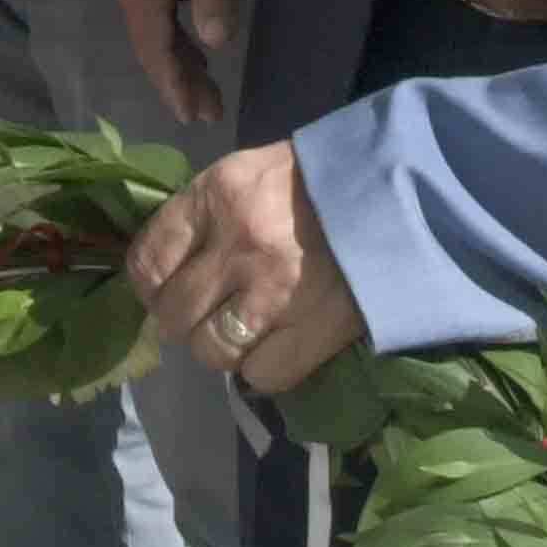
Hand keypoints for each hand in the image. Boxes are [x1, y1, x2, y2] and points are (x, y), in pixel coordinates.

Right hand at [111, 0, 245, 127]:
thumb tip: (215, 43)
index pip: (155, 49)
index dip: (173, 84)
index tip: (191, 116)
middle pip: (154, 46)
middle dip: (180, 81)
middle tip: (208, 114)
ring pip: (158, 31)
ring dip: (182, 62)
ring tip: (208, 93)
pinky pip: (162, 15)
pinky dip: (180, 38)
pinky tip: (199, 49)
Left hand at [131, 141, 367, 397]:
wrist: (398, 192)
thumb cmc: (314, 180)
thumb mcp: (247, 172)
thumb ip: (202, 214)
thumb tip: (163, 269)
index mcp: (219, 195)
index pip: (148, 260)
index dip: (148, 285)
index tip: (163, 290)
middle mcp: (239, 245)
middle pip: (173, 314)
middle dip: (181, 320)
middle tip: (204, 312)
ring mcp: (275, 293)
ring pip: (210, 350)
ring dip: (220, 346)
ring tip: (241, 329)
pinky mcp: (313, 331)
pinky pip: (260, 374)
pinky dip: (261, 367)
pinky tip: (275, 344)